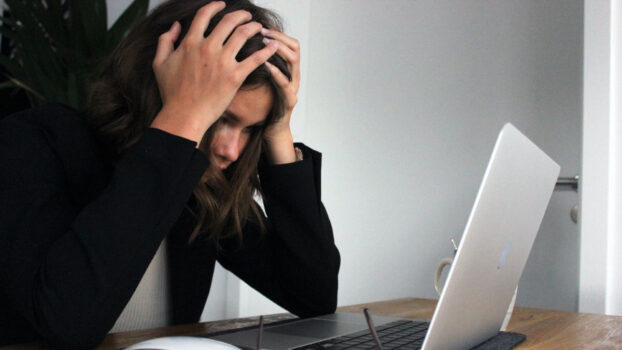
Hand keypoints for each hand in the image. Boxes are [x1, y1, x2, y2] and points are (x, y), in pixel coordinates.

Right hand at [151, 1, 278, 144]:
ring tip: (259, 27)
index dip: (215, 6)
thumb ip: (165, 41)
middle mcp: (208, 48)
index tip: (222, 5)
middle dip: (241, 15)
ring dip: (254, 27)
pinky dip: (267, 50)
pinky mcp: (235, 76)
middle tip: (247, 16)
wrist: (184, 115)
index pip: (205, 15)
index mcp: (190, 42)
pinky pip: (255, 59)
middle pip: (229, 21)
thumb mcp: (159, 63)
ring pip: (243, 34)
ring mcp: (223, 62)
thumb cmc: (171, 93)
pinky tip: (273, 46)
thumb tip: (175, 26)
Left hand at [262, 28, 300, 162]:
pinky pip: (285, 84)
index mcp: (287, 70)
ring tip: (264, 44)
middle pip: (294, 48)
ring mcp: (293, 88)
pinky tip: (266, 65)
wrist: (271, 130)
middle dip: (278, 37)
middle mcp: (294, 76)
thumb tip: (242, 47)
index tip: (262, 27)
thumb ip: (258, 65)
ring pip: (293, 62)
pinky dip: (276, 72)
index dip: (278, 33)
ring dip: (278, 50)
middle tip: (262, 32)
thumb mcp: (261, 81)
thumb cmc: (264, 105)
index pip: (290, 43)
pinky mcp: (289, 101)